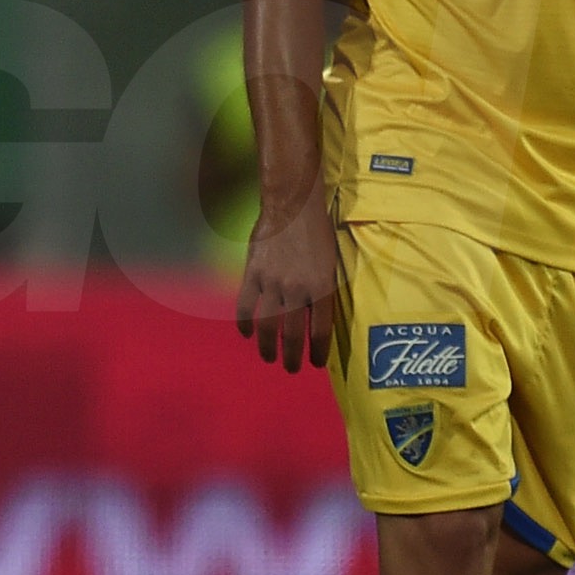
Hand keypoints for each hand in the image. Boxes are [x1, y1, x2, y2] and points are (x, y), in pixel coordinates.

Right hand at [237, 196, 340, 373]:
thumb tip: (313, 316)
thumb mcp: (330, 263)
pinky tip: (246, 333)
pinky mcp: (253, 274)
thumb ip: (322, 290)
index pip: (320, 331)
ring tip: (269, 357)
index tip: (316, 363)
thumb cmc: (317, 232)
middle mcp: (297, 289)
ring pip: (267, 325)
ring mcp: (272, 282)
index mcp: (322, 287)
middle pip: (293, 334)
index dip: (318, 352)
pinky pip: (245, 306)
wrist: (292, 206)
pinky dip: (244, 323)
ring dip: (267, 346)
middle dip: (292, 356)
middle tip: (291, 368)